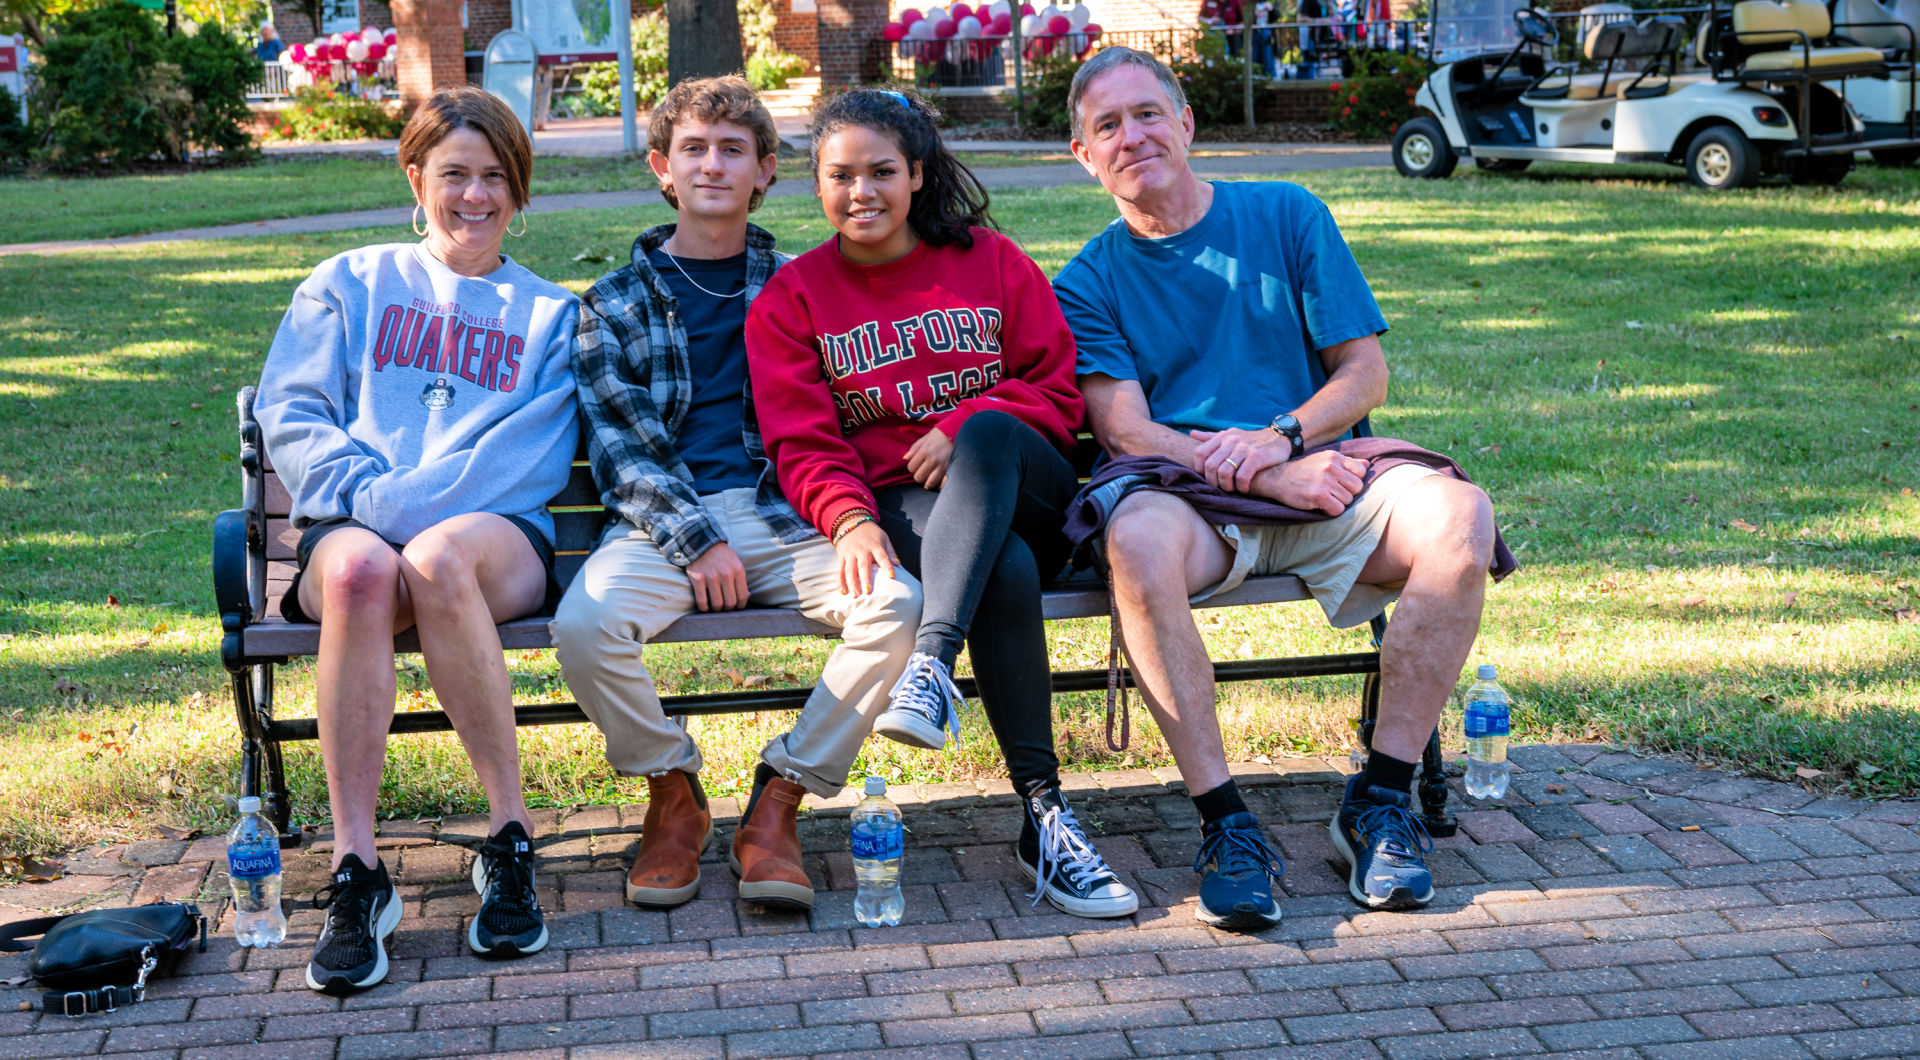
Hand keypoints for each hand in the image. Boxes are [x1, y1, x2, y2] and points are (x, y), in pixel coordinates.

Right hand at [685, 543, 748, 611]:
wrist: (701, 542)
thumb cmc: (721, 556)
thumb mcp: (735, 563)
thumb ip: (740, 579)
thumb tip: (746, 597)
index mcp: (738, 571)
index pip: (743, 596)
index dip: (740, 606)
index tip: (736, 607)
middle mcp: (726, 574)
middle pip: (730, 603)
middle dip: (728, 609)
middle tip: (725, 608)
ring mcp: (711, 577)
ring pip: (717, 604)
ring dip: (716, 610)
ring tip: (715, 608)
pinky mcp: (698, 579)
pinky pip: (702, 601)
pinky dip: (704, 608)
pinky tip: (705, 607)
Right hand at [835, 520, 898, 595]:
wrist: (851, 522)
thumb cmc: (871, 533)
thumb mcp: (884, 538)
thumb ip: (890, 552)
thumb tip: (898, 565)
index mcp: (874, 545)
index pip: (882, 556)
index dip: (887, 565)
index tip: (892, 576)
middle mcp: (861, 549)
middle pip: (863, 565)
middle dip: (865, 578)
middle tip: (868, 592)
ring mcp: (850, 553)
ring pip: (849, 569)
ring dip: (852, 583)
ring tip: (855, 595)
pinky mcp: (841, 556)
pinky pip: (839, 570)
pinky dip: (839, 581)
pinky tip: (842, 591)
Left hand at [904, 428, 953, 489]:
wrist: (957, 432)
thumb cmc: (939, 436)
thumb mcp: (924, 439)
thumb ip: (914, 449)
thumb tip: (905, 458)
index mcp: (925, 451)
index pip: (911, 468)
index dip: (913, 467)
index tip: (918, 464)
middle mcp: (933, 460)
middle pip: (919, 477)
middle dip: (920, 475)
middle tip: (924, 471)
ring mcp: (943, 466)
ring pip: (930, 483)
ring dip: (929, 481)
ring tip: (930, 477)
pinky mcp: (952, 470)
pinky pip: (943, 484)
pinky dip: (940, 484)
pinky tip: (940, 480)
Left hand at [1190, 427, 1289, 492]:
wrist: (1280, 437)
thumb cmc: (1252, 440)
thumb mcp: (1231, 435)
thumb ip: (1212, 437)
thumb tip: (1192, 433)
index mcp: (1223, 437)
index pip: (1200, 453)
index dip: (1200, 469)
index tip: (1208, 478)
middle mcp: (1231, 441)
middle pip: (1210, 466)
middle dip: (1213, 482)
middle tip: (1220, 488)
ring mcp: (1244, 448)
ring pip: (1224, 472)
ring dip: (1226, 486)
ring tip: (1232, 490)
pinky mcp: (1256, 457)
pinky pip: (1242, 476)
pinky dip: (1241, 486)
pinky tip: (1244, 489)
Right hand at [1249, 450, 1368, 515]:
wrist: (1276, 478)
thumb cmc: (1302, 471)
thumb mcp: (1324, 460)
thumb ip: (1347, 463)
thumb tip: (1367, 465)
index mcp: (1334, 457)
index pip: (1361, 472)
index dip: (1353, 481)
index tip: (1341, 484)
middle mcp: (1332, 467)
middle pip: (1357, 488)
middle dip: (1347, 493)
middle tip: (1333, 493)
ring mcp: (1325, 481)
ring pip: (1348, 500)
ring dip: (1338, 503)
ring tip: (1324, 498)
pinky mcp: (1319, 495)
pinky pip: (1338, 510)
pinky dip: (1331, 511)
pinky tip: (1321, 506)